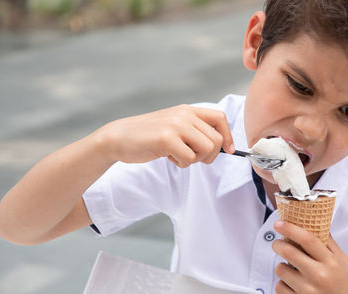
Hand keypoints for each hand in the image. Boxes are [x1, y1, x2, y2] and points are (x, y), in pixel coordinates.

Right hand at [94, 104, 234, 166]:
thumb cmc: (147, 136)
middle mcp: (184, 114)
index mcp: (187, 110)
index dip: (228, 136)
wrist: (118, 138)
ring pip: (207, 149)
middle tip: (192, 158)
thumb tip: (222, 146)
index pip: (220, 118)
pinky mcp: (167, 139)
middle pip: (216, 139)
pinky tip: (168, 158)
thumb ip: (194, 130)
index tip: (228, 150)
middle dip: (209, 155)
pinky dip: (181, 164)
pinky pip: (189, 159)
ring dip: (196, 160)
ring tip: (178, 156)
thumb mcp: (173, 126)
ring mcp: (176, 125)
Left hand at [272, 221, 347, 293]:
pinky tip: (293, 284)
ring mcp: (307, 290)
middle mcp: (318, 276)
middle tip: (278, 244)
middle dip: (278, 244)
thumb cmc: (345, 284)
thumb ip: (328, 242)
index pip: (307, 239)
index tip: (279, 223)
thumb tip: (316, 222)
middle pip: (288, 252)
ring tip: (293, 270)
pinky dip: (283, 284)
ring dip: (283, 267)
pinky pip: (279, 287)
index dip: (290, 228)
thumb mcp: (342, 261)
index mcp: (330, 262)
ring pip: (280, 269)